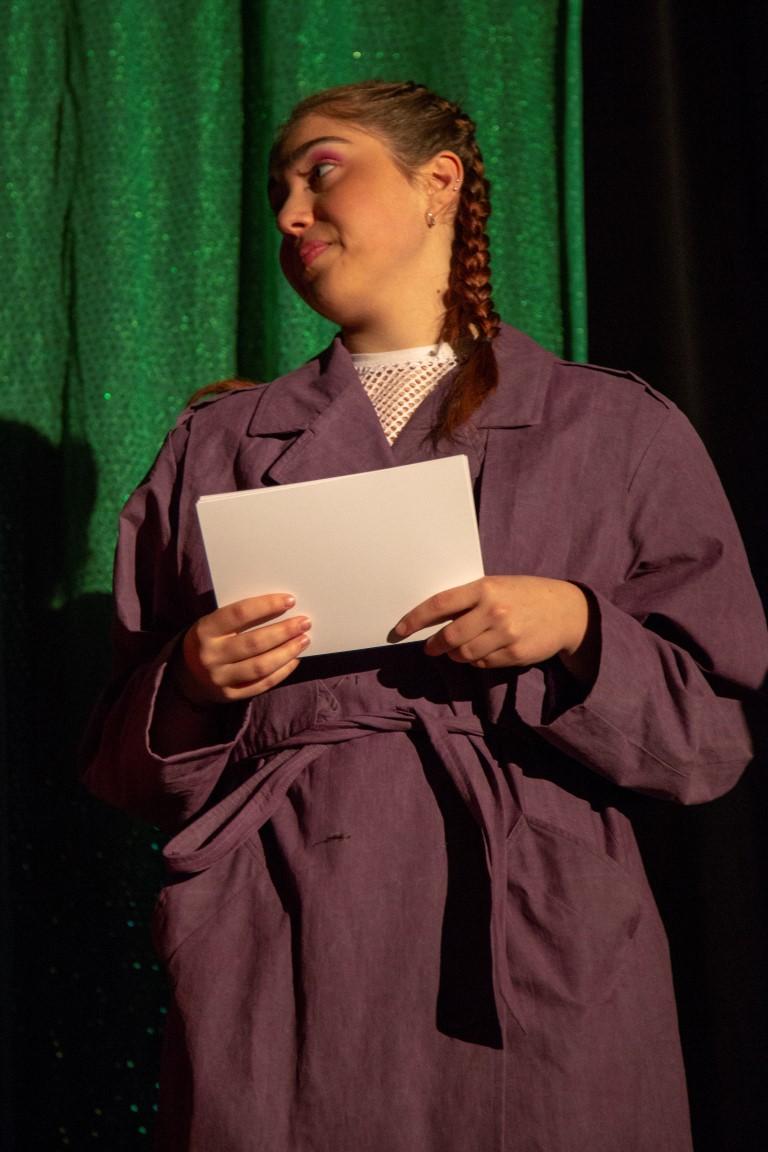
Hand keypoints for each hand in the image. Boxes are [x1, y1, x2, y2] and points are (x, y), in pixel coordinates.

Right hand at [175, 594, 310, 704]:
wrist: (186, 674)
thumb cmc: (209, 640)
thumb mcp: (213, 624)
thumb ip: (239, 617)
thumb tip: (280, 607)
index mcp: (205, 630)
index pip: (239, 613)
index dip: (267, 605)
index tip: (290, 601)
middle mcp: (211, 655)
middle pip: (254, 642)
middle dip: (284, 631)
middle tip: (304, 623)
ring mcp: (219, 678)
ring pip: (260, 666)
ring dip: (286, 652)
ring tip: (304, 640)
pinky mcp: (229, 695)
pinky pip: (261, 685)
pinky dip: (281, 672)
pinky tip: (294, 660)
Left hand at [393, 576, 591, 672]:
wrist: (566, 610)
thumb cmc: (524, 595)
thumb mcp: (497, 586)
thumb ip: (468, 600)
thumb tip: (433, 620)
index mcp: (484, 588)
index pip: (439, 605)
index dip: (415, 620)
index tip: (399, 631)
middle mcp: (493, 610)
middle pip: (449, 637)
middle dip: (435, 645)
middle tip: (431, 647)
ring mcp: (505, 634)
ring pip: (463, 654)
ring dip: (457, 655)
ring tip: (463, 648)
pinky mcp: (514, 653)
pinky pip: (483, 664)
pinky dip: (477, 661)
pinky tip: (487, 650)